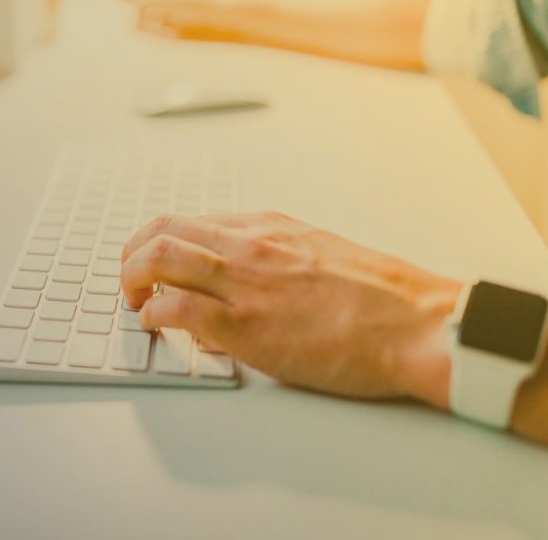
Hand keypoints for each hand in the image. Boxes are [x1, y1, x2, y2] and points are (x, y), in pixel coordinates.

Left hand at [120, 212, 460, 405]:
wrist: (419, 325)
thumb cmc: (384, 299)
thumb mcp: (324, 257)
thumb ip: (278, 264)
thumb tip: (248, 280)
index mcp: (271, 227)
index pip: (194, 221)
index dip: (161, 241)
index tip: (153, 260)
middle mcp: (250, 244)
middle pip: (164, 229)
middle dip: (133, 252)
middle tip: (128, 276)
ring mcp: (245, 282)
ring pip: (159, 258)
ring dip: (131, 277)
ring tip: (131, 298)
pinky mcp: (244, 324)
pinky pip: (175, 310)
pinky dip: (152, 315)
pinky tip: (155, 326)